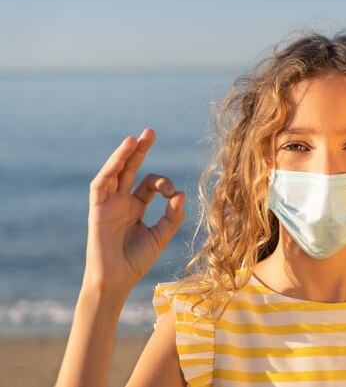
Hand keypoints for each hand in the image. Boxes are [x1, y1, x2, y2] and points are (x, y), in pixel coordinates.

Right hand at [83, 128, 185, 294]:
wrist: (116, 281)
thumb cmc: (136, 261)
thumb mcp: (161, 236)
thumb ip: (173, 216)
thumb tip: (182, 194)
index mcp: (136, 207)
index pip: (149, 184)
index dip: (164, 183)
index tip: (172, 195)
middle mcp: (121, 202)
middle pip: (130, 169)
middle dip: (140, 151)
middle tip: (150, 132)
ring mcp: (108, 204)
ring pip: (114, 172)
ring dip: (123, 154)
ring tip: (135, 138)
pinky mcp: (97, 209)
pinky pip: (101, 184)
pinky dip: (111, 168)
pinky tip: (122, 154)